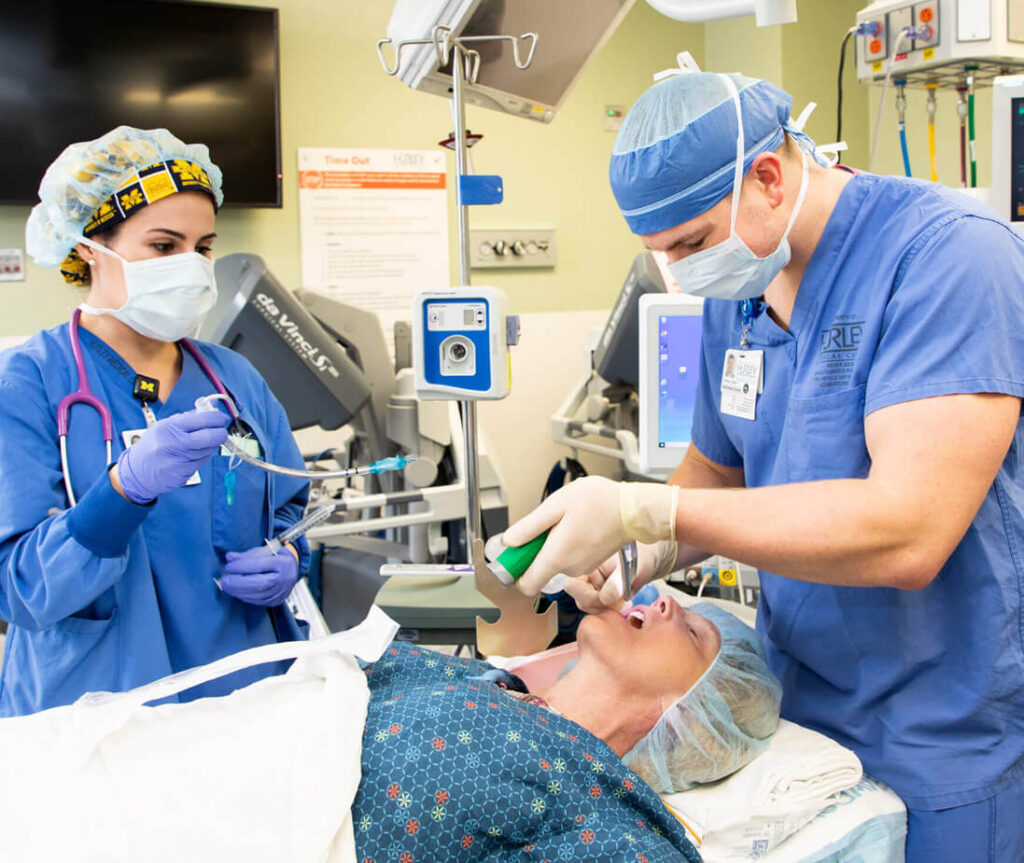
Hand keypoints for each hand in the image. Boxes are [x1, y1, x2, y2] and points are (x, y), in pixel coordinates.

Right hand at [115, 409, 229, 502]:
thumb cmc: (153, 445)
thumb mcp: (165, 425)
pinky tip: (194, 454)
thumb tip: (211, 406)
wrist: (137, 471)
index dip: (217, 418)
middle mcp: (174, 444)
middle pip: (209, 437)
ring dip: (211, 445)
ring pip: (207, 451)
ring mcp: (179, 460)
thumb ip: (188, 417)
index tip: (222, 418)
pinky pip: (201, 462)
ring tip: (203, 442)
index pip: (202, 420)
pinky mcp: (183, 473)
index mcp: (170, 428)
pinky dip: (202, 456)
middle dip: (221, 433)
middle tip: (222, 431)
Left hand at [219, 544, 298, 606]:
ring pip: (257, 595)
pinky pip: (257, 601)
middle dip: (238, 583)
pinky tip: (237, 591)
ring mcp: (281, 592)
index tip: (229, 566)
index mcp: (284, 563)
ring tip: (228, 586)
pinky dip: (244, 597)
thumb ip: (247, 555)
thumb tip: (230, 557)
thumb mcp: (265, 551)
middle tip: (225, 580)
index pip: (260, 565)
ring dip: (238, 591)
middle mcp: (285, 579)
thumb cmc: (277, 558)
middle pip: (259, 583)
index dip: (242, 566)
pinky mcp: (276, 601)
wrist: (292, 570)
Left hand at [503, 477, 677, 596]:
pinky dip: (567, 544)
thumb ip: (529, 527)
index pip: (526, 585)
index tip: (513, 556)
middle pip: (540, 569)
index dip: (515, 573)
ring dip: (553, 544)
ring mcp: (583, 567)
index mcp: (556, 557)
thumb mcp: (555, 506)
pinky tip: (577, 524)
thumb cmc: (598, 503)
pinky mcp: (592, 562)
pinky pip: (570, 557)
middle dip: (535, 550)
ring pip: (555, 561)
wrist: (633, 509)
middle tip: (543, 525)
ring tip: (565, 520)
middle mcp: (569, 568)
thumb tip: (509, 542)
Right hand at [560, 541, 678, 613]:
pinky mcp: (600, 596)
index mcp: (585, 562)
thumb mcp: (630, 567)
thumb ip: (617, 581)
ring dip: (606, 608)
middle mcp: (584, 575)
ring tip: (623, 599)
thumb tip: (606, 598)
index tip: (607, 598)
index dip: (587, 596)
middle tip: (618, 600)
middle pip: (580, 600)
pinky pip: (600, 609)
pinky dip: (612, 609)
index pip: (572, 585)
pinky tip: (623, 600)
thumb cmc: (639, 556)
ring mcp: (591, 587)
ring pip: (589, 607)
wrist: (648, 559)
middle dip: (599, 605)